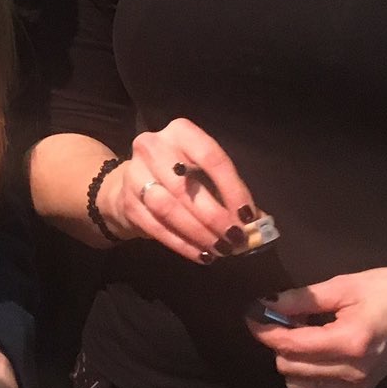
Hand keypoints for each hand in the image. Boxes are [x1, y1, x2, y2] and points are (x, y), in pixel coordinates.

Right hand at [98, 119, 259, 264]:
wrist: (128, 185)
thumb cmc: (177, 176)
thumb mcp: (203, 173)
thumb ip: (229, 193)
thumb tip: (259, 222)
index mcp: (180, 132)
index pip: (211, 158)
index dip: (232, 189)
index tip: (247, 216)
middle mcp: (153, 147)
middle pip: (187, 186)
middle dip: (215, 216)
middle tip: (235, 238)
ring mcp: (135, 174)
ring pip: (169, 208)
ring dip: (198, 233)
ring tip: (220, 249)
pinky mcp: (126, 203)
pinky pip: (157, 228)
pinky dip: (183, 244)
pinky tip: (202, 255)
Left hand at [244, 265, 386, 387]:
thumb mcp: (345, 285)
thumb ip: (302, 298)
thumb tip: (267, 304)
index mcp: (349, 343)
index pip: (290, 346)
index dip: (263, 330)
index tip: (251, 313)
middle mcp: (353, 372)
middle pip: (290, 368)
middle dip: (277, 342)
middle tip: (280, 315)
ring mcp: (360, 383)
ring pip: (301, 381)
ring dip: (291, 357)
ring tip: (300, 329)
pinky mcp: (365, 386)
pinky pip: (320, 385)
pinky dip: (308, 367)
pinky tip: (315, 342)